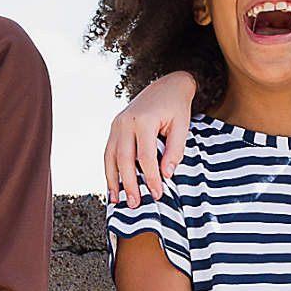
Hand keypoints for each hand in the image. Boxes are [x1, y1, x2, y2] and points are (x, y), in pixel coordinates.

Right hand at [104, 72, 197, 205]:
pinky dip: (109, 170)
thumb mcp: (182, 126)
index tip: (158, 194)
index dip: (151, 177)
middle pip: (124, 159)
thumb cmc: (176, 107)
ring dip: (113, 180)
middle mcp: (126, 122)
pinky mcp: (114, 127)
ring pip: (111, 157)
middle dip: (129, 184)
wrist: (166, 86)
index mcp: (144, 120)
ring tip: (117, 200)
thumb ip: (175, 150)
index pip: (145, 156)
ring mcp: (117, 124)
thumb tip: (166, 174)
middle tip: (135, 204)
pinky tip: (112, 185)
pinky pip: (109, 152)